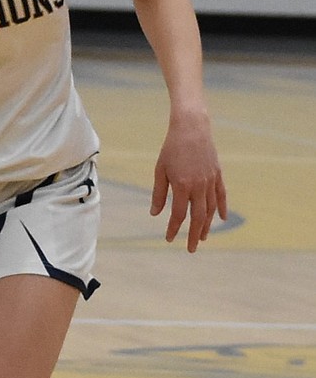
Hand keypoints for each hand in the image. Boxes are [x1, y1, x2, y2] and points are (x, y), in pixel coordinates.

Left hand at [150, 111, 226, 250]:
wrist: (192, 128)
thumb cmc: (171, 148)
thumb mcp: (160, 170)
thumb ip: (159, 193)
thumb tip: (155, 214)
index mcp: (182, 185)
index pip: (179, 214)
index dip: (174, 228)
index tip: (168, 239)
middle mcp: (199, 186)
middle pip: (198, 217)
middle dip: (194, 235)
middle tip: (191, 249)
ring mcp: (211, 181)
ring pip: (211, 209)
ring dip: (207, 225)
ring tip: (202, 237)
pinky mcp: (218, 174)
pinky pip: (222, 196)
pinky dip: (222, 208)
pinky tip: (222, 219)